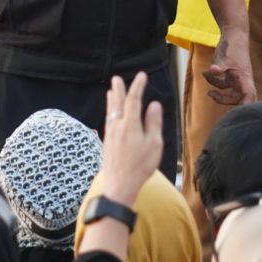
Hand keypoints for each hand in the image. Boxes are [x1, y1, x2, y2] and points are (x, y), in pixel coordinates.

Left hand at [99, 72, 162, 204]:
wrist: (120, 185)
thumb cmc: (140, 166)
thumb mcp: (153, 144)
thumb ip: (153, 123)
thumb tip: (154, 105)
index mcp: (130, 125)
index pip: (133, 100)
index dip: (137, 86)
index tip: (142, 76)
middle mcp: (118, 126)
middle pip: (117, 103)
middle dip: (118, 89)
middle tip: (116, 78)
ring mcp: (110, 134)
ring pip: (110, 112)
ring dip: (111, 100)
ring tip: (110, 91)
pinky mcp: (107, 143)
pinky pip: (108, 121)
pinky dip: (109, 112)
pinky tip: (110, 114)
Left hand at [203, 33, 255, 105]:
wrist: (233, 34)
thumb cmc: (232, 47)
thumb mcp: (223, 58)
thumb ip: (218, 67)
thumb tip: (213, 71)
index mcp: (245, 80)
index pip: (249, 99)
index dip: (245, 108)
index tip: (235, 112)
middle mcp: (243, 82)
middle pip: (240, 101)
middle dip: (226, 101)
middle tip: (213, 96)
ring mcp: (237, 80)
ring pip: (229, 94)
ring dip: (217, 90)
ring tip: (207, 78)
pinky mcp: (231, 76)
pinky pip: (223, 85)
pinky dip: (214, 82)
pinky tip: (205, 73)